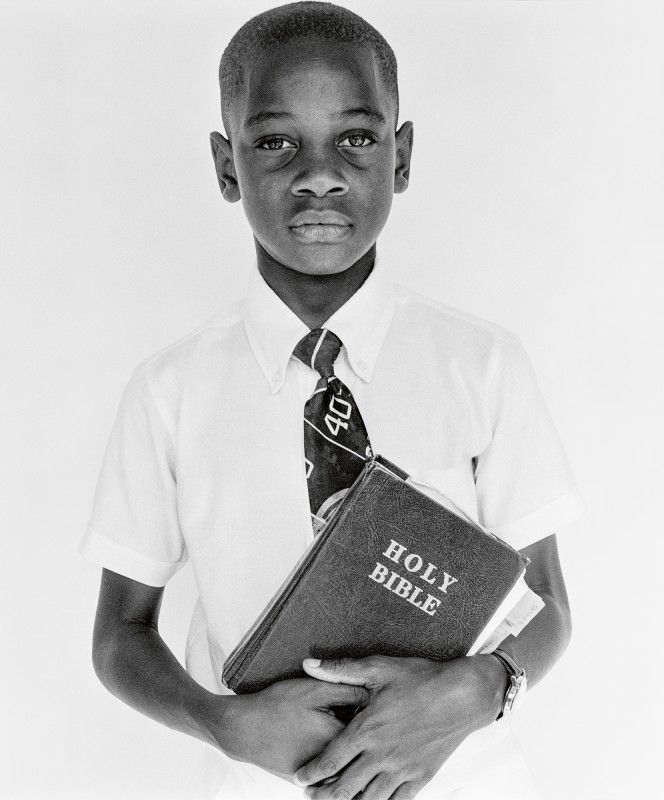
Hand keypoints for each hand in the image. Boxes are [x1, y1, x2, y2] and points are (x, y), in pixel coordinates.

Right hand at [212, 676, 369, 782]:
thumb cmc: (277, 705)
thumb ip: (347, 690)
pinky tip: (338, 757)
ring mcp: (318, 779)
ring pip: (350, 776)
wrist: (241, 729)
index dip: (377, 720)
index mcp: (338, 738)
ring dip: (358, 764)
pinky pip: (331, 782)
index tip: (380, 710)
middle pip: (364, 760)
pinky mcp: (306, 784)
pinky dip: (339, 773)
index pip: (372, 733)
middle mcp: (331, 764)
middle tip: (376, 731)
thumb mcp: (314, 690)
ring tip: (360, 748)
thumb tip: (373, 694)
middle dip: (371, 747)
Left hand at [294, 654, 505, 798]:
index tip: (299, 778)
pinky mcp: (421, 776)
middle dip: (324, 795)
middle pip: (345, 787)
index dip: (311, 772)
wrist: (462, 695)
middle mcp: (382, 754)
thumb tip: (309, 665)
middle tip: (312, 796)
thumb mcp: (378, 668)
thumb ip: (340, 669)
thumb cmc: (421, 679)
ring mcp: (402, 768)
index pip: (331, 759)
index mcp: (368, 728)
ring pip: (369, 799)